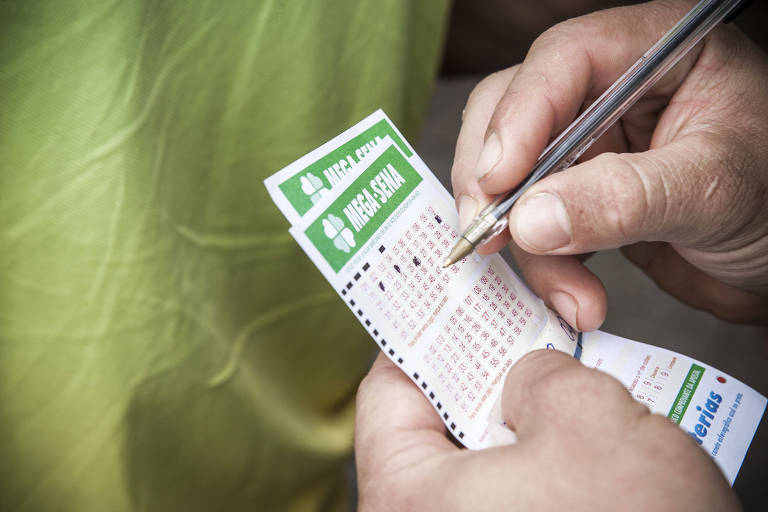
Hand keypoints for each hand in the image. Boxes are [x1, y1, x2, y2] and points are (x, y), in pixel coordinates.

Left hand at [355, 350, 738, 510]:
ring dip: (526, 429)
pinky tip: (586, 453)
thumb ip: (542, 372)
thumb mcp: (589, 419)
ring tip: (568, 397)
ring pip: (484, 468)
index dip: (426, 341)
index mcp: (410, 498)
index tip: (454, 314)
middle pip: (439, 430)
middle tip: (521, 346)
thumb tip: (530, 374)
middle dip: (488, 383)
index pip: (388, 393)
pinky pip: (514, 500)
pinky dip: (545, 472)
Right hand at [451, 0, 767, 329]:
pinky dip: (542, 265)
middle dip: (494, 183)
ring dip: (525, 244)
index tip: (498, 182)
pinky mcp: (577, 195)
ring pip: (511, 177)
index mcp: (652, 52)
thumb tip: (530, 219)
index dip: (519, 116)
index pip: (564, 60)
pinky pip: (532, 223)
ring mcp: (588, 145)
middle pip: (512, 114)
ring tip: (569, 296)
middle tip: (491, 237)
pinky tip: (574, 298)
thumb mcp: (713, 189)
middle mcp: (608, 91)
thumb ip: (624, 198)